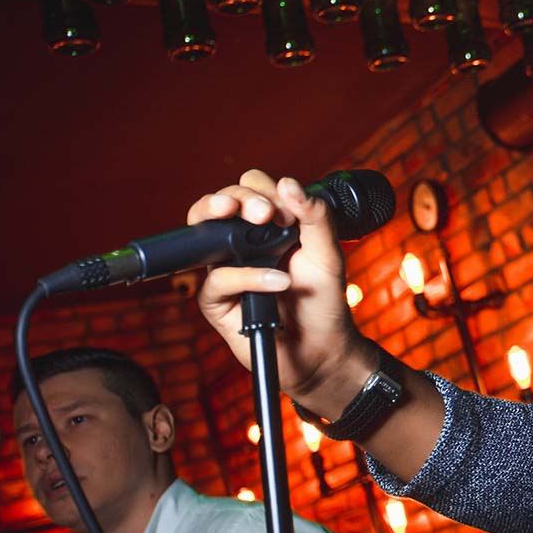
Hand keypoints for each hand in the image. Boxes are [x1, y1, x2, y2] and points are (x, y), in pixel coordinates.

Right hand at [186, 169, 369, 404]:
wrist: (321, 348)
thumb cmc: (322, 301)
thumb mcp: (328, 253)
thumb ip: (315, 216)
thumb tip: (289, 184)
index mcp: (268, 226)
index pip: (251, 189)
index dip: (263, 190)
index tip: (287, 209)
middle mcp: (242, 242)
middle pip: (221, 202)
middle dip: (239, 197)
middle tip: (266, 212)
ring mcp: (226, 268)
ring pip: (204, 230)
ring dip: (224, 214)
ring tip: (258, 219)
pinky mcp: (217, 300)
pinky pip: (219, 279)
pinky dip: (249, 276)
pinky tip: (278, 281)